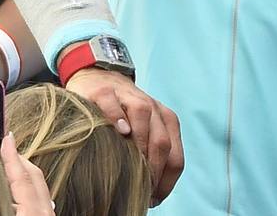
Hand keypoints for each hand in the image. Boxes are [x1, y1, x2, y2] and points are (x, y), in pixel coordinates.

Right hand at [1, 131, 54, 215]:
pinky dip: (28, 190)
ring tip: (9, 167)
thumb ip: (0, 204)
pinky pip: (40, 198)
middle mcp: (46, 212)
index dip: (12, 157)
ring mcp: (49, 215)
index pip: (22, 178)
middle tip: (6, 148)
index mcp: (33, 213)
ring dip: (24, 174)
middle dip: (20, 160)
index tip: (7, 137)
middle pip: (35, 176)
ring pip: (39, 187)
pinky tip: (17, 195)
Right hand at [66, 68, 183, 202]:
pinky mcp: (104, 92)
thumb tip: (152, 195)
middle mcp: (152, 108)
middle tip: (141, 192)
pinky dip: (117, 117)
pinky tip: (118, 131)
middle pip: (161, 140)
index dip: (167, 180)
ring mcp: (129, 97)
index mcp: (166, 121)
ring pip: (143, 117)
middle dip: (154, 170)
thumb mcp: (144, 131)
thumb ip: (150, 154)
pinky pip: (113, 104)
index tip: (154, 198)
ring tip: (131, 170)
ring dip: (140, 145)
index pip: (175, 155)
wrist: (101, 77)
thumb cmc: (123, 115)